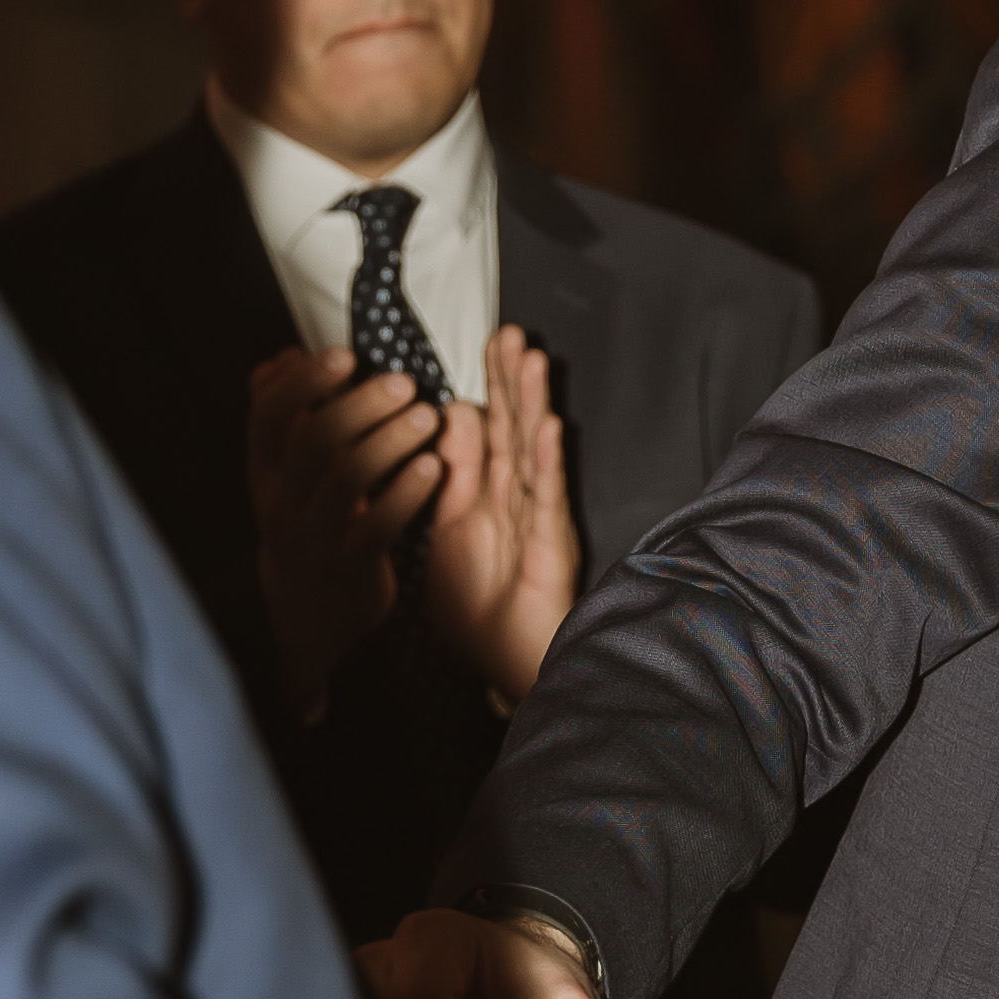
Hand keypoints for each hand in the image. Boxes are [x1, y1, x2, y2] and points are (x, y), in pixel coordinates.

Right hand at [247, 344, 441, 707]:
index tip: (344, 355)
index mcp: (265, 471)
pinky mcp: (350, 567)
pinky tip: (433, 468)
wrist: (309, 614)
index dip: (302, 383)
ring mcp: (313, 536)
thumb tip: (281, 359)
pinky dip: (406, 494)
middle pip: (312, 441)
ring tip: (428, 417)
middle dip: (360, 405)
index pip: (267, 416)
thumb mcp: (285, 473)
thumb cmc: (308, 522)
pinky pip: (377, 526)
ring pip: (346, 479)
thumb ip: (286, 418)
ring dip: (390, 441)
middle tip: (404, 382)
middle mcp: (281, 500)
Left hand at [420, 323, 578, 707]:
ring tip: (532, 361)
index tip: (490, 343)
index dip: (492, 386)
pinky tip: (546, 429)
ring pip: (531, 452)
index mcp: (487, 496)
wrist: (506, 666)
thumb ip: (452, 473)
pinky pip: (545, 498)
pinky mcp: (549, 545)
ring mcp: (535, 520)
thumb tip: (452, 414)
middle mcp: (514, 501)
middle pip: (513, 428)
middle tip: (511, 333)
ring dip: (532, 405)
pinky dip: (545, 463)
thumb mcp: (449, 529)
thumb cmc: (480, 610)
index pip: (491, 429)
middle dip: (512, 380)